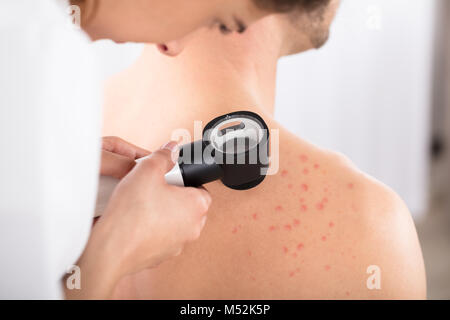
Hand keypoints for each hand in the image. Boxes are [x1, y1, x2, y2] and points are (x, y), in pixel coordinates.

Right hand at [67, 141, 211, 298]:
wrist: (111, 248)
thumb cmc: (132, 214)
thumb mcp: (147, 170)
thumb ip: (162, 157)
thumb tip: (171, 149)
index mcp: (197, 206)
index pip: (202, 188)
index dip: (185, 180)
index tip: (170, 178)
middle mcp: (193, 228)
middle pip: (189, 206)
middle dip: (173, 196)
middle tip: (155, 190)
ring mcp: (177, 245)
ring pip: (174, 223)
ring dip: (162, 214)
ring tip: (142, 205)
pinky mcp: (161, 256)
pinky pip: (160, 237)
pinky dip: (151, 230)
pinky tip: (134, 222)